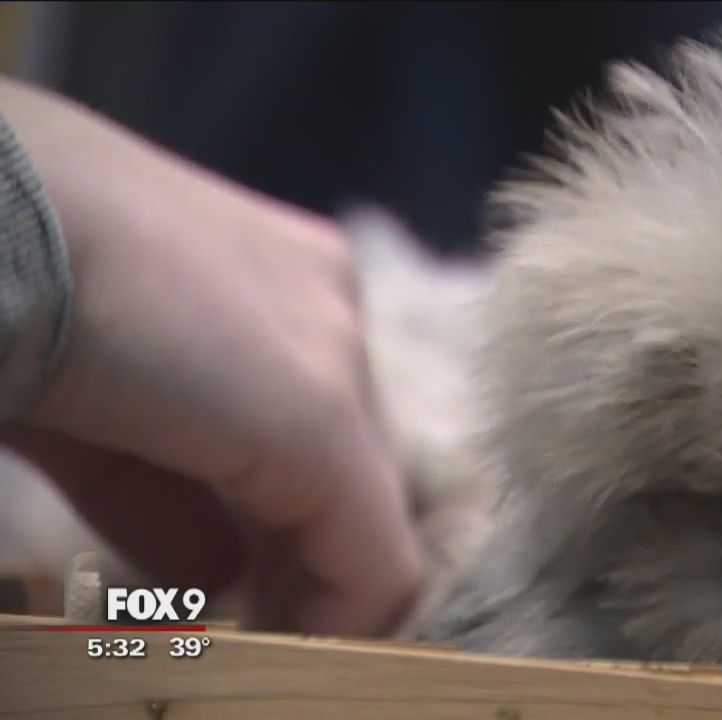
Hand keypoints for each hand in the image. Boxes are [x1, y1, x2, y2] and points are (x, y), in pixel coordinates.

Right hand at [0, 78, 423, 636]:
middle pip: (346, 468)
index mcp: (278, 277)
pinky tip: (274, 647)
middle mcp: (328, 301)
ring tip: (260, 643)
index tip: (251, 602)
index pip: (320, 427)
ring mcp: (334, 347)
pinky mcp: (318, 415)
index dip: (294, 525)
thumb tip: (221, 575)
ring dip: (311, 594)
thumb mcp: (92, 407)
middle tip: (256, 633)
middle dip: (304, 564)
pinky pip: (372, 553)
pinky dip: (332, 618)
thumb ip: (168, 490)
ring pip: (364, 511)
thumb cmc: (8, 292)